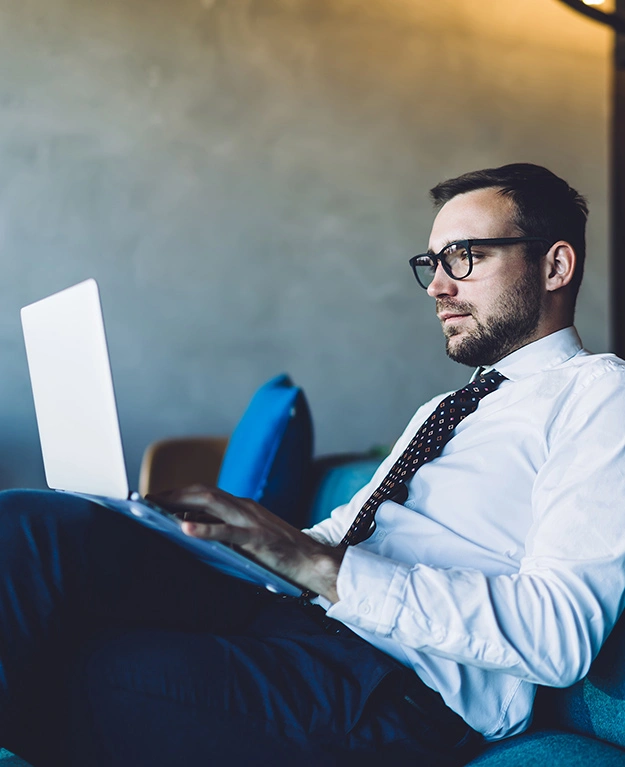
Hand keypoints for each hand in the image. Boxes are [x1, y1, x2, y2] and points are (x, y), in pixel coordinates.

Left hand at [150, 485, 343, 602]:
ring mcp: (251, 519)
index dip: (178, 493)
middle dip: (173, 494)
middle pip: (203, 492)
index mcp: (241, 506)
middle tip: (147, 500)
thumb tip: (189, 527)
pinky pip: (228, 530)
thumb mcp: (247, 536)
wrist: (312, 560)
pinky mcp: (258, 537)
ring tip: (157, 506)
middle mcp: (244, 506)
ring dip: (182, 502)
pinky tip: (186, 529)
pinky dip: (205, 528)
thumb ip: (223, 530)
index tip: (154, 498)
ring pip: (212, 502)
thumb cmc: (279, 552)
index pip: (204, 493)